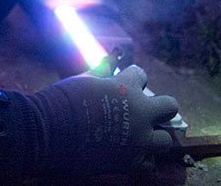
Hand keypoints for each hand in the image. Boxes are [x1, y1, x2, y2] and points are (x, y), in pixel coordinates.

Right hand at [42, 65, 178, 173]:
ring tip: (140, 136)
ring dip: (154, 136)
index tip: (125, 83)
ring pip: (165, 139)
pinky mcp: (132, 161)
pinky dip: (141, 158)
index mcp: (127, 86)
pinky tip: (129, 153)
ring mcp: (139, 138)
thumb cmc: (64, 99)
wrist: (51, 130)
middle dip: (161, 107)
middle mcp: (140, 112)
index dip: (133, 78)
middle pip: (169, 106)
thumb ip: (102, 70)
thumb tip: (111, 58)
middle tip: (146, 111)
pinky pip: (149, 162)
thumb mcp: (84, 79)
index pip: (141, 74)